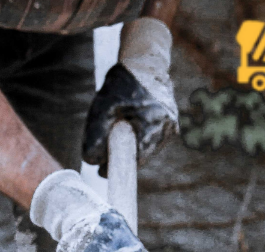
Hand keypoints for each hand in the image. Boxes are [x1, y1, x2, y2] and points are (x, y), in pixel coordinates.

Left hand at [82, 18, 178, 175]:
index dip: (115, 168)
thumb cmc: (122, 83)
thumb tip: (91, 161)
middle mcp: (166, 128)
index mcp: (153, 121)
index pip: (133, 160)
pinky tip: (133, 127)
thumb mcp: (103, 105)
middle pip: (139, 157)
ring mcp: (171, 129)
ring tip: (119, 131)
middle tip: (103, 152)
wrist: (146, 65)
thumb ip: (96, 133)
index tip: (100, 172)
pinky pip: (152, 144)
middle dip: (120, 157)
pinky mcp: (172, 128)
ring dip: (130, 149)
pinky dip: (139, 141)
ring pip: (145, 152)